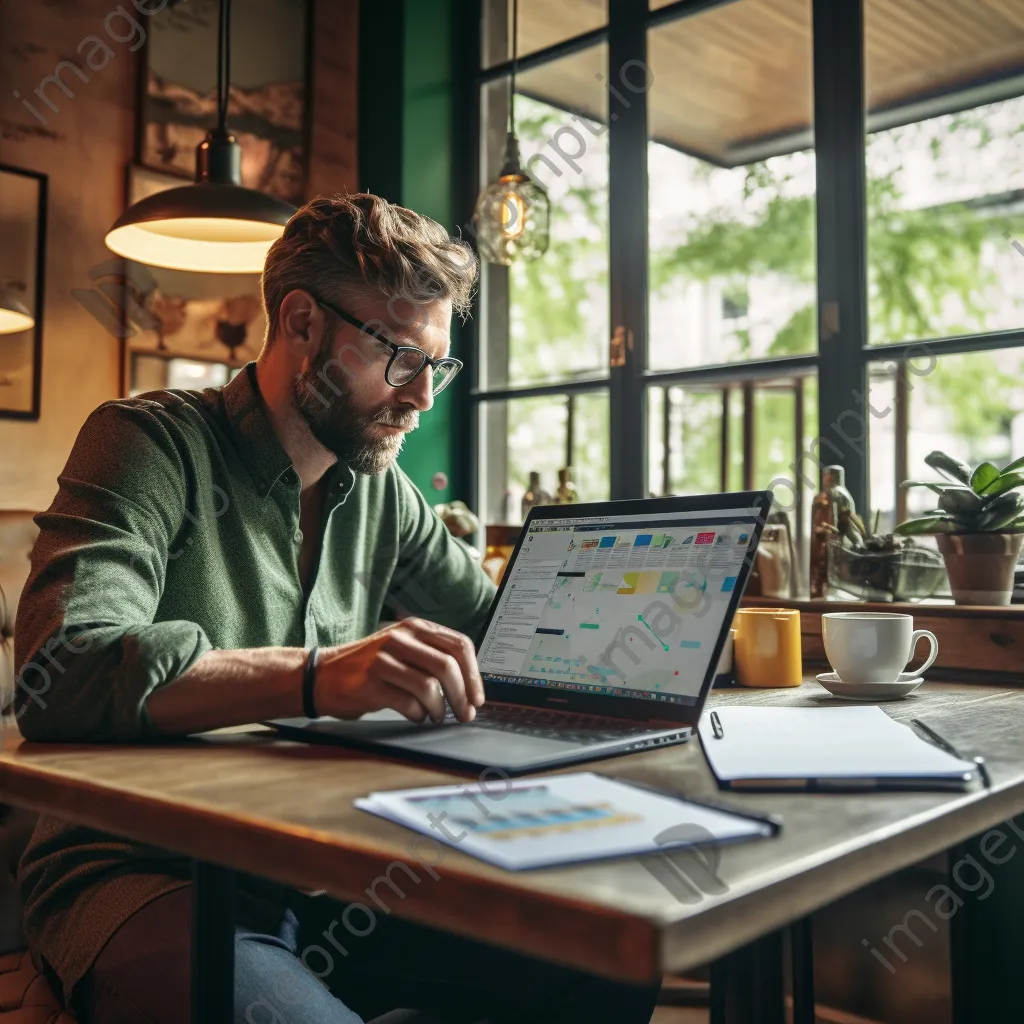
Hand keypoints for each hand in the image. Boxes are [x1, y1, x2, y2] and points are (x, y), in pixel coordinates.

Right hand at [314, 619, 484, 723]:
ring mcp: (382, 659)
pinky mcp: (369, 683)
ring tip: (436, 716)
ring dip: (439, 708)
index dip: (474, 675)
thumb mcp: (402, 649)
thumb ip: (432, 656)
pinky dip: (418, 715)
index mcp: (414, 628)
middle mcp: (400, 638)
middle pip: (447, 666)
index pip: (459, 645)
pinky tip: (415, 716)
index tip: (477, 697)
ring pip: (429, 686)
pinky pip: (408, 703)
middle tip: (465, 714)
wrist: (320, 676)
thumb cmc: (368, 667)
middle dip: (462, 695)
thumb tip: (469, 685)